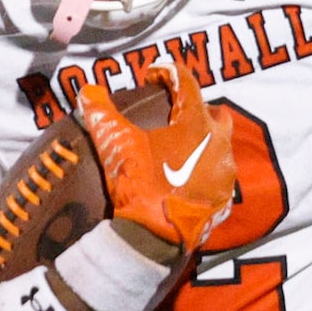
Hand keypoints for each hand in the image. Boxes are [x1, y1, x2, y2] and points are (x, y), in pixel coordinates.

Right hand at [78, 64, 236, 252]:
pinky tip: (186, 174)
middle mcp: (219, 144)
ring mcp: (225, 173)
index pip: (187, 83)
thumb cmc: (140, 185)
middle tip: (171, 113)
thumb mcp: (116, 146)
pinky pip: (218, 173)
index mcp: (197, 124)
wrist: (156, 238)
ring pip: (220, 144)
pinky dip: (205, 167)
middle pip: (213, 112)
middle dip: (194, 107)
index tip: (152, 75)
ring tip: (177, 145)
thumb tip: (86, 90)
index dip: (168, 72)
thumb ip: (101, 113)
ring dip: (202, 139)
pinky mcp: (224, 197)